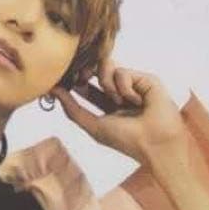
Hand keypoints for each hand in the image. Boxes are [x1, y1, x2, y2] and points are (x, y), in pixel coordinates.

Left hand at [53, 58, 184, 167]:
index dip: (75, 82)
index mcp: (108, 106)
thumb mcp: (93, 125)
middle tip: (81, 77)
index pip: (86, 87)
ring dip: (107, 84)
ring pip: (108, 67)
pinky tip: (136, 100)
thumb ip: (72, 109)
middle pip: (96, 72)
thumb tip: (53, 91)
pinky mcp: (145, 79)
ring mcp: (133, 85)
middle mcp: (120, 93)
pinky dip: (124, 87)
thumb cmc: (126, 140)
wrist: (155, 143)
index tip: (64, 81)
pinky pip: (123, 72)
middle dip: (86, 73)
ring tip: (118, 101)